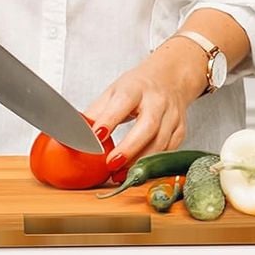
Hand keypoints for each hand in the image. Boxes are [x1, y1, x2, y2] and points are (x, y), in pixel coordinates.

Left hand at [85, 38, 205, 168]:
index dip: (109, 120)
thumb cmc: (138, 88)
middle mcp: (158, 100)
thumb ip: (96, 113)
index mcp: (136, 87)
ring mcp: (172, 116)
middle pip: (147, 126)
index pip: (123, 102)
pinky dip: (152, 163)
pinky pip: (168, 150)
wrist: (170, 79)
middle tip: (111, 164)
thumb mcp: (114, 92)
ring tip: (120, 174)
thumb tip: (75, 133)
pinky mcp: (180, 130)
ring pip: (160, 142)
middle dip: (129, 148)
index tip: (96, 137)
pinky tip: (137, 171)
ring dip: (140, 162)